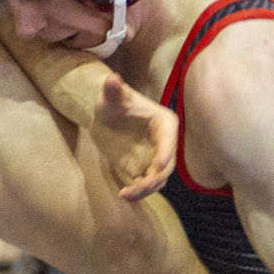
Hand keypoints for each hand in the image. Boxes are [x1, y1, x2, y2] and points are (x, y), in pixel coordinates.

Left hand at [90, 72, 177, 200]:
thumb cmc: (111, 100)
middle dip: (155, 177)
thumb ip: (113, 90)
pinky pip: (144, 184)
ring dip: (146, 189)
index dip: (165, 154)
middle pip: (167, 165)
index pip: (169, 140)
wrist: (103, 114)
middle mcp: (164, 143)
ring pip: (157, 179)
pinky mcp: (142, 168)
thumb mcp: (111, 96)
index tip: (157, 167)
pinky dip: (137, 192)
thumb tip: (112, 78)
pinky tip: (123, 194)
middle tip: (141, 186)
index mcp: (164, 123)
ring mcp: (154, 157)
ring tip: (127, 193)